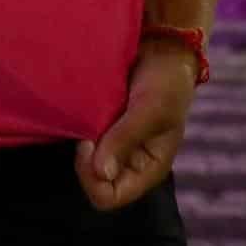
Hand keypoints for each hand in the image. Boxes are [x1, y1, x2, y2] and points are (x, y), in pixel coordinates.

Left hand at [75, 42, 197, 211]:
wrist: (162, 48)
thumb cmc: (166, 81)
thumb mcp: (150, 110)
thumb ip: (125, 140)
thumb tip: (101, 173)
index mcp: (147, 169)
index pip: (109, 197)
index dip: (92, 177)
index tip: (89, 143)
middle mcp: (129, 162)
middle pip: (93, 181)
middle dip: (84, 158)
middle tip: (87, 127)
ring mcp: (115, 144)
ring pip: (86, 160)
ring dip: (81, 140)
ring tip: (87, 114)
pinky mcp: (103, 125)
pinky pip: (83, 136)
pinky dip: (78, 125)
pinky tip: (82, 109)